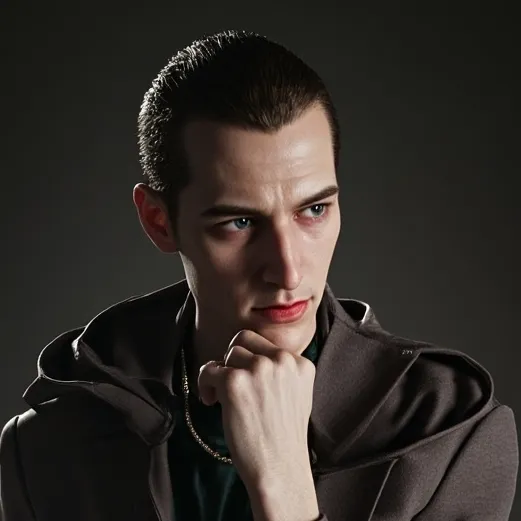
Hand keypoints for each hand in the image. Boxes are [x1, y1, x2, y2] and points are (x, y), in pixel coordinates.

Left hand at [197, 328, 315, 492]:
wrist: (279, 469)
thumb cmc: (283, 439)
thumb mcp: (297, 395)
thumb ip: (282, 372)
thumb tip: (251, 357)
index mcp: (300, 363)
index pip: (264, 343)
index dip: (249, 359)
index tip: (246, 379)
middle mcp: (281, 360)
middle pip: (244, 339)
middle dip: (233, 359)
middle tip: (232, 382)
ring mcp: (258, 368)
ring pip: (227, 354)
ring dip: (221, 372)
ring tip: (222, 397)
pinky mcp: (235, 381)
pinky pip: (209, 369)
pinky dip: (205, 384)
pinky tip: (212, 401)